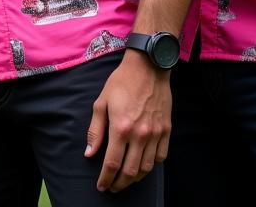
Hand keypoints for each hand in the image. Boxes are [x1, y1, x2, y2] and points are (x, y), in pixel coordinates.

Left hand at [85, 53, 171, 192]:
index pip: (112, 163)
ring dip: (135, 179)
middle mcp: (140, 135)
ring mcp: (155, 134)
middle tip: (112, 187)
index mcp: (121, 128)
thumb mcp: (101, 102)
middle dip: (120, 184)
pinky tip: (143, 166)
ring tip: (125, 181)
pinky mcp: (166, 131)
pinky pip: (161, 158)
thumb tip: (89, 152)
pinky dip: (151, 166)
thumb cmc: (121, 83)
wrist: (147, 69)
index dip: (106, 178)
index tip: (101, 186)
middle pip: (131, 171)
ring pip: (147, 168)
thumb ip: (95, 130)